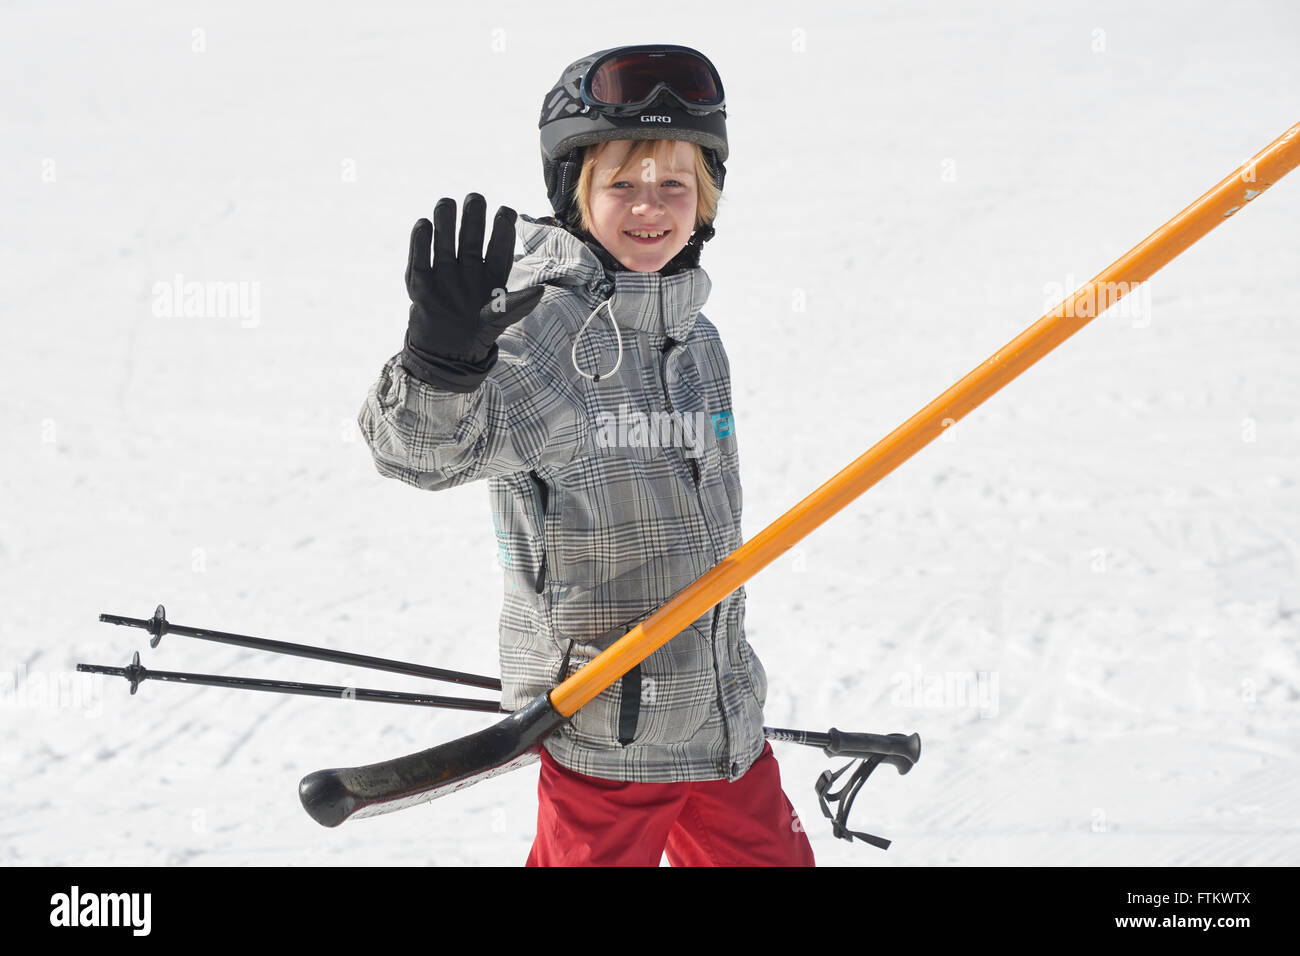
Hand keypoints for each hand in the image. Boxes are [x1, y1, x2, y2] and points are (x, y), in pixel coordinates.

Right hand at [402, 194, 543, 390]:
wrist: (445, 353)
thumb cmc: (478, 335)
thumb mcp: (500, 319)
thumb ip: (517, 304)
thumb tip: (540, 291)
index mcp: (491, 275)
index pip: (499, 247)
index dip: (503, 229)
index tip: (506, 212)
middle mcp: (468, 269)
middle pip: (471, 237)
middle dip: (473, 217)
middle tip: (475, 198)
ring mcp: (444, 272)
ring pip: (445, 241)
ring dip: (446, 222)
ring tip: (446, 203)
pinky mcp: (421, 280)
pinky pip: (421, 257)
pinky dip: (421, 242)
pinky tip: (424, 225)